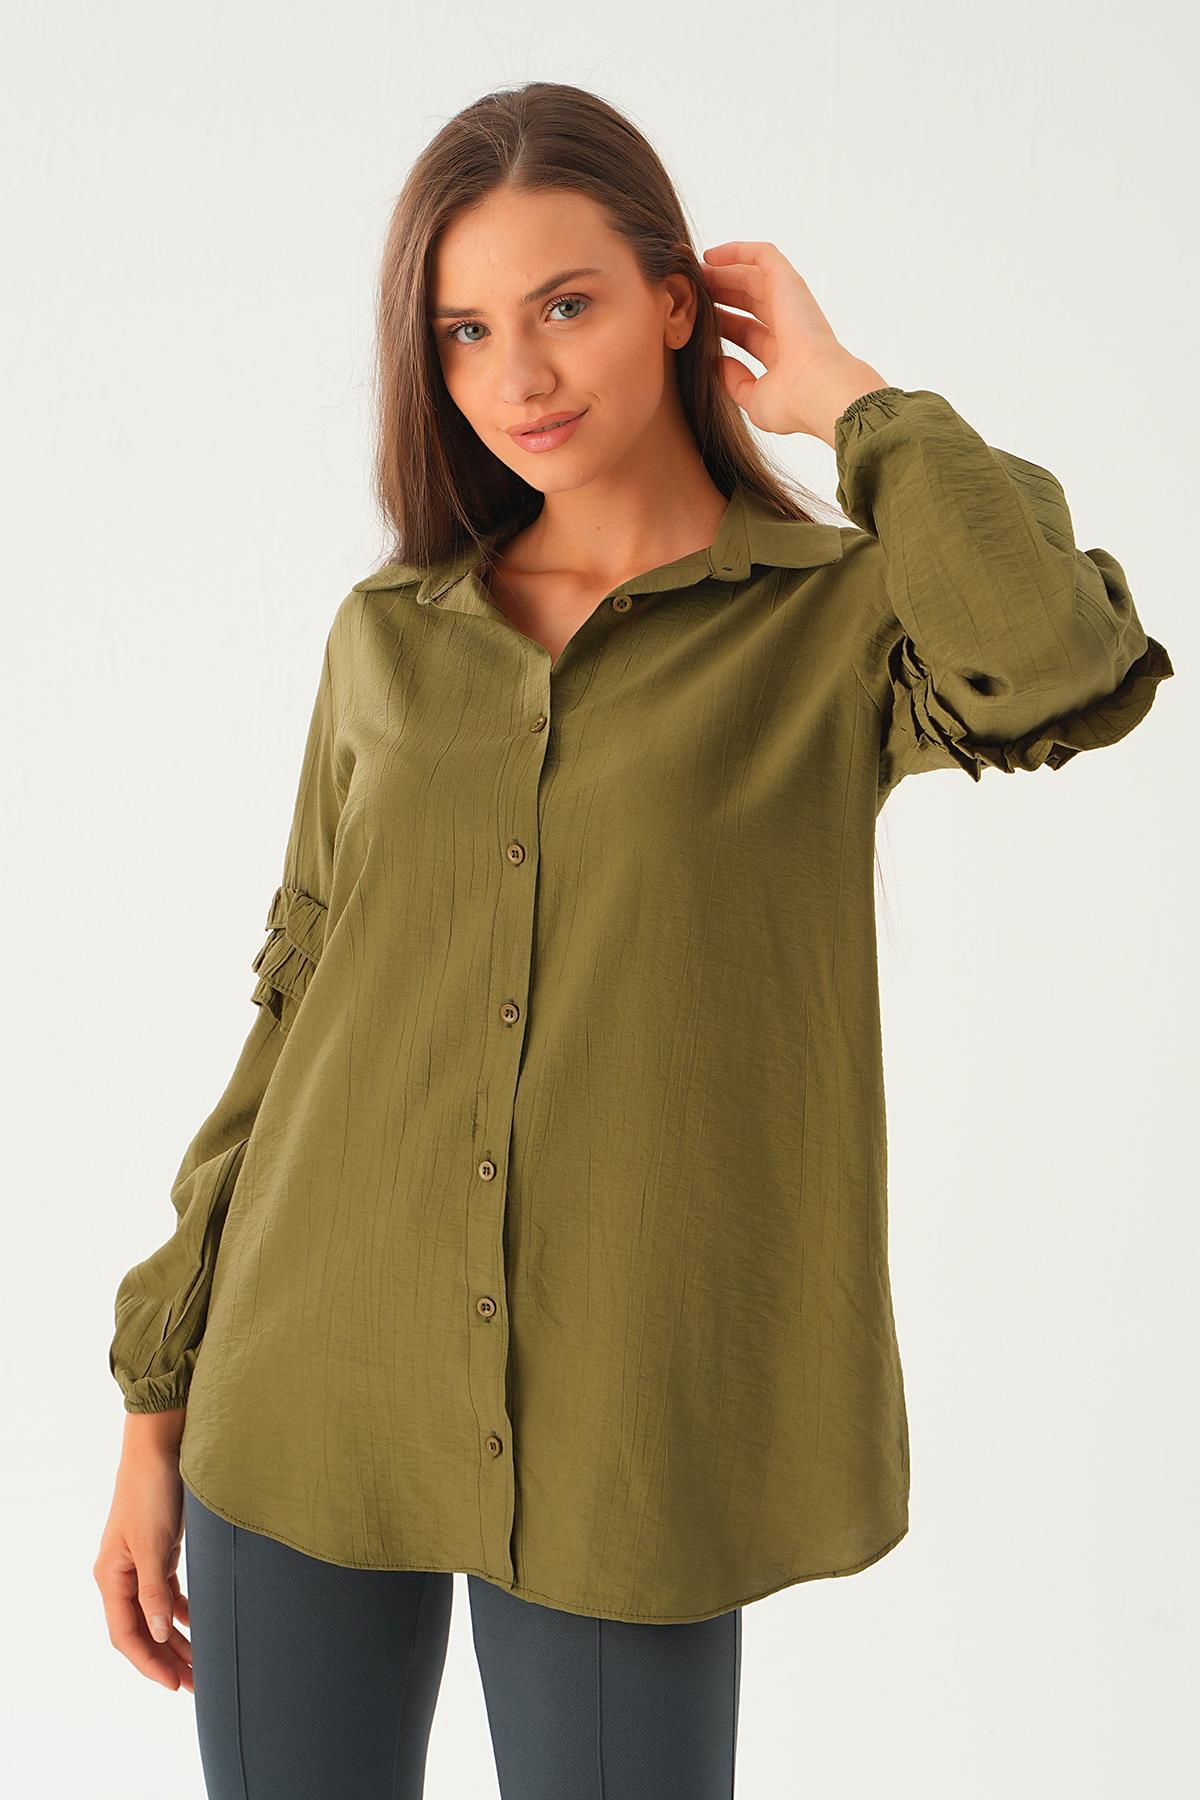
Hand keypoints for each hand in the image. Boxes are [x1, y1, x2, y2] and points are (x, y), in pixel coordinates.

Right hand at [94, 1431, 193, 1692]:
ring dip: (176, 1638)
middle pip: (141, 1629)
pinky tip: (198, 1624)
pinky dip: (181, 1610)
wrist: (160, 1446)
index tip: (174, 1684)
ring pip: (156, 1613)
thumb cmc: (152, 1491)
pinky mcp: (159, 1550)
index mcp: (112, 1576)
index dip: (149, 1662)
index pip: (126, 1634)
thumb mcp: (154, 1544)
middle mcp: (121, 1574)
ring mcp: (140, 1562)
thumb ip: (154, 1591)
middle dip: (166, 1658)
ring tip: (201, 1662)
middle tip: (195, 1683)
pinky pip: (166, 1592)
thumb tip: (158, 1632)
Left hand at [698, 241, 889, 446]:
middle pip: (746, 300)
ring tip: (692, 272)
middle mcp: (787, 325)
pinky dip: (738, 251)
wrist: (819, 391)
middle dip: (716, 293)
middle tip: (687, 290)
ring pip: (751, 276)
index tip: (690, 319)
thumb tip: (716, 363)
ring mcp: (790, 303)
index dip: (718, 322)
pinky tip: (710, 256)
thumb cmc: (792, 403)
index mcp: (781, 353)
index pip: (743, 330)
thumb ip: (735, 381)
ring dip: (722, 272)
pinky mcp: (789, 283)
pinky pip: (763, 256)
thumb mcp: (754, 399)